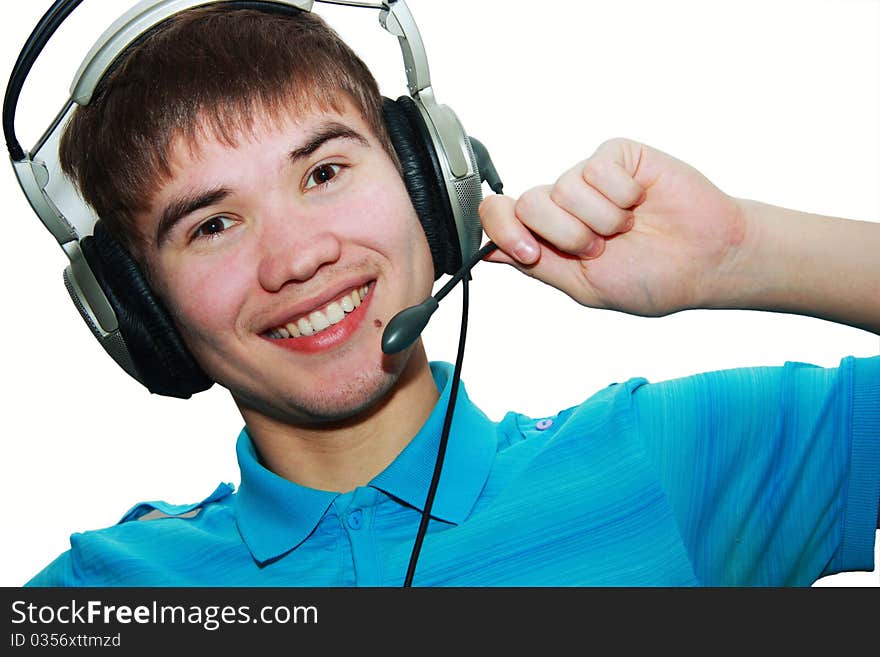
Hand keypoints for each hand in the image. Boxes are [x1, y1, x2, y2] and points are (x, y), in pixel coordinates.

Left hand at [478, 138, 747, 316]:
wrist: (707, 261)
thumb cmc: (653, 278)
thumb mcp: (586, 286)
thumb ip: (536, 265)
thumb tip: (487, 253)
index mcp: (548, 235)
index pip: (500, 216)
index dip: (505, 231)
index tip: (531, 253)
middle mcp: (562, 203)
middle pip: (529, 202)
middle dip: (568, 235)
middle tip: (602, 247)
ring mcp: (588, 177)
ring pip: (564, 187)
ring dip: (602, 219)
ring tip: (628, 227)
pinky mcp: (616, 156)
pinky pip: (597, 168)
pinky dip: (622, 195)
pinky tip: (641, 201)